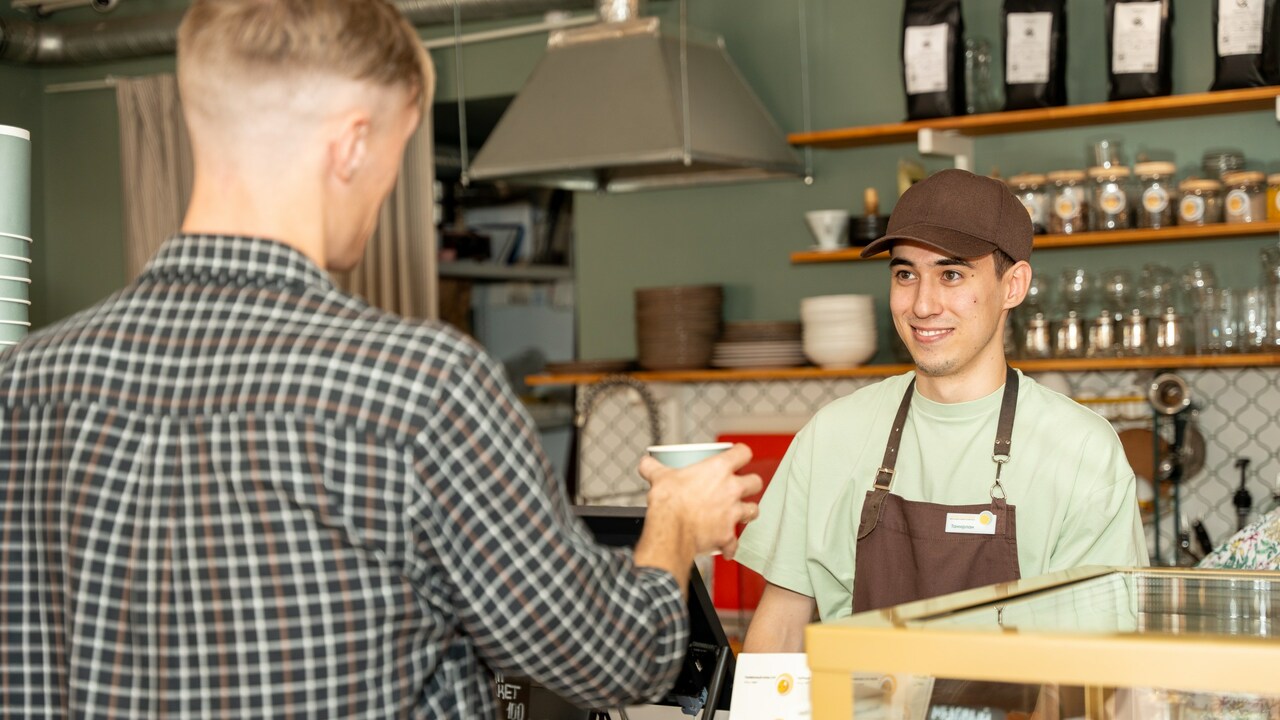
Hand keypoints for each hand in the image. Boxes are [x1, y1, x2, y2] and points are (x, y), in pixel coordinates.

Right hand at [638, 443, 762, 559]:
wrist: (670, 530)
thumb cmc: (669, 502)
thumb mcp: (659, 477)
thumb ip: (653, 468)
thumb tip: (647, 463)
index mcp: (718, 469)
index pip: (742, 453)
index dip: (741, 453)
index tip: (738, 456)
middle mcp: (731, 490)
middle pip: (755, 482)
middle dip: (750, 484)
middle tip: (740, 487)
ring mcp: (732, 513)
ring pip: (753, 510)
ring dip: (747, 512)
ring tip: (739, 514)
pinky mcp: (727, 535)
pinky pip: (734, 543)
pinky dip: (730, 546)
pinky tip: (725, 547)